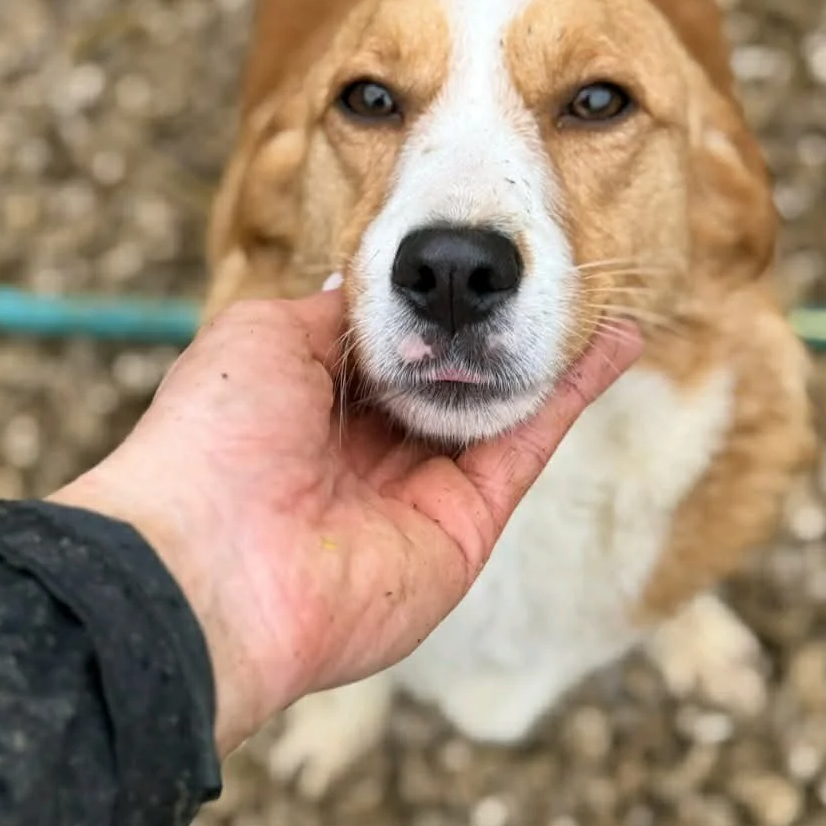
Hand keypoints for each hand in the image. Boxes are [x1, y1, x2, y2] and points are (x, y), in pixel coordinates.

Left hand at [50, 290, 639, 755]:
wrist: (211, 561)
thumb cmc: (217, 435)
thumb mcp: (263, 335)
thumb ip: (335, 310)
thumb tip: (373, 284)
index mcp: (309, 406)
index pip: (389, 348)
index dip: (428, 308)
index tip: (468, 264)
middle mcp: (367, 451)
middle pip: (448, 379)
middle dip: (491, 331)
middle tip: (550, 272)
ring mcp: (420, 491)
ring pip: (498, 407)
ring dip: (549, 352)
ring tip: (601, 292)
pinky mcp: (467, 526)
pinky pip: (528, 444)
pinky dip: (572, 393)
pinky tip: (613, 342)